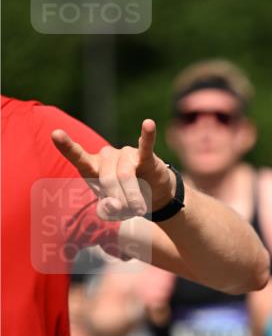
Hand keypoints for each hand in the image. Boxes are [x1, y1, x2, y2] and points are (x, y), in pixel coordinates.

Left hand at [51, 119, 176, 220]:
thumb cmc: (125, 200)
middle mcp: (106, 157)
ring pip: (125, 175)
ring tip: (140, 209)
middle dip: (119, 199)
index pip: (78, 157)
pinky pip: (145, 146)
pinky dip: (147, 136)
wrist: (152, 195)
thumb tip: (113, 205)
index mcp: (92, 169)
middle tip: (128, 211)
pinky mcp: (145, 156)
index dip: (67, 146)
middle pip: (108, 178)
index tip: (56, 134)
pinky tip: (149, 124)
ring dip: (133, 197)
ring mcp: (125, 154)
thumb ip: (107, 210)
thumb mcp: (113, 210)